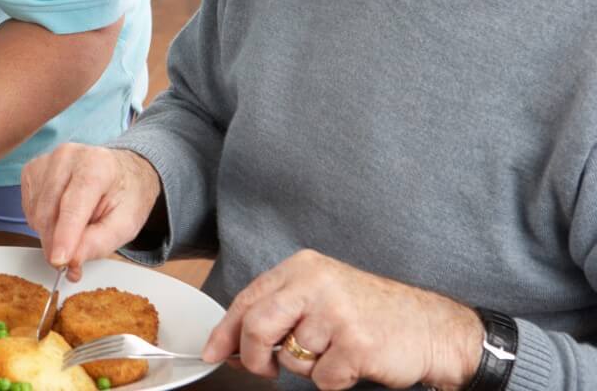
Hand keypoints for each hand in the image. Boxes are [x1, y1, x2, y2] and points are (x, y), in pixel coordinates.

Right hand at [20, 144, 160, 277]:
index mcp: (96, 164)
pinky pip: (29, 209)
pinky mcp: (32, 169)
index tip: (59, 260)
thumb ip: (100, 243)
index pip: (74, 205)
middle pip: (49, 211)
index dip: (64, 235)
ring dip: (51, 234)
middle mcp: (67, 156)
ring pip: (36, 213)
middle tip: (70, 264)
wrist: (121, 172)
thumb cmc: (124, 195)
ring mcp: (46, 160)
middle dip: (56, 244)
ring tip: (75, 230)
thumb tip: (72, 260)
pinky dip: (43, 222)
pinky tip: (62, 217)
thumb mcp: (126, 224)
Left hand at [202, 249, 482, 389]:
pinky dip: (335, 380)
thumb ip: (279, 312)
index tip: (213, 352)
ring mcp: (337, 314)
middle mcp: (317, 284)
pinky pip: (323, 379)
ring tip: (338, 350)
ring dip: (310, 367)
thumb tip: (232, 344)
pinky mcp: (356, 345)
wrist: (434, 328)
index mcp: (303, 267)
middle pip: (257, 326)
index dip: (225, 330)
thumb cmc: (375, 313)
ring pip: (292, 359)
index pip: (248, 299)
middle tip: (265, 368)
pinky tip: (355, 362)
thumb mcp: (322, 295)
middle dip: (254, 357)